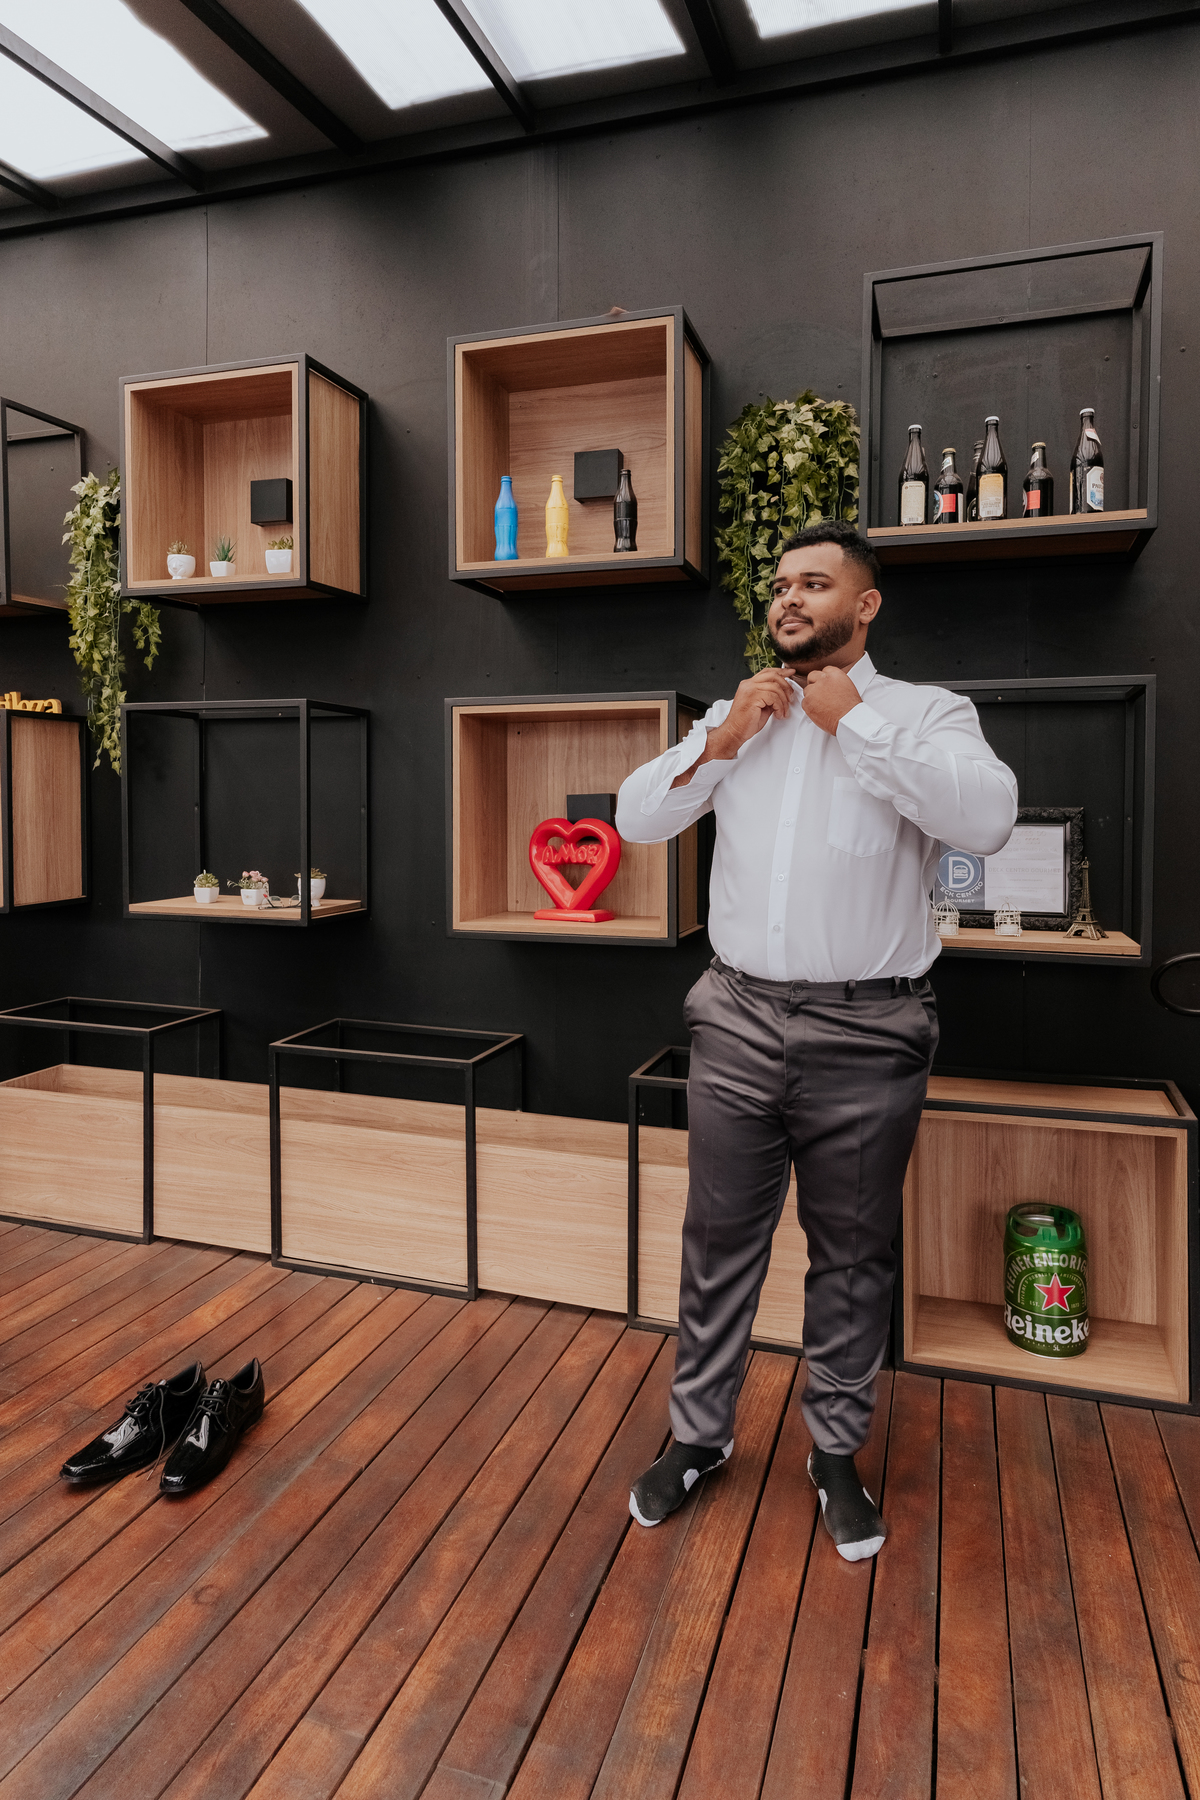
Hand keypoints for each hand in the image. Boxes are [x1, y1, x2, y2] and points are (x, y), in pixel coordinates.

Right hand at [672, 668, 796, 786]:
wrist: (735, 731)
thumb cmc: (745, 722)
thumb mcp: (761, 705)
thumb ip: (770, 697)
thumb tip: (783, 695)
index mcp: (749, 684)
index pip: (767, 672)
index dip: (781, 671)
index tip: (791, 673)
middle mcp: (748, 684)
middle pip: (773, 676)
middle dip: (786, 686)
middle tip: (790, 698)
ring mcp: (749, 690)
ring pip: (775, 688)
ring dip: (783, 701)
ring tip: (783, 711)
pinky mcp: (753, 697)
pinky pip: (773, 697)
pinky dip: (780, 707)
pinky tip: (778, 714)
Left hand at [801, 666, 860, 736]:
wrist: (848, 719)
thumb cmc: (850, 707)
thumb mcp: (847, 686)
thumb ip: (835, 681)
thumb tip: (829, 683)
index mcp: (835, 674)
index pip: (824, 670)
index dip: (823, 679)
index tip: (825, 685)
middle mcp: (823, 679)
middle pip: (812, 677)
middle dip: (814, 684)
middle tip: (820, 695)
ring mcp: (814, 690)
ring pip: (807, 690)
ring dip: (812, 696)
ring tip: (822, 705)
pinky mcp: (807, 701)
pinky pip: (804, 702)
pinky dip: (809, 707)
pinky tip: (819, 711)